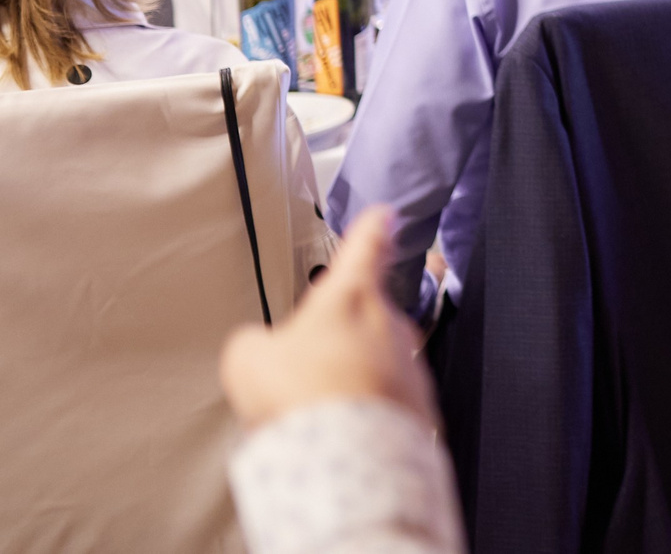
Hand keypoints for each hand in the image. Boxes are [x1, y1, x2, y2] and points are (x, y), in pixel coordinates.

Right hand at [220, 207, 437, 430]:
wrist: (349, 456)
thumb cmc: (303, 396)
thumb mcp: (248, 360)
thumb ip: (254, 343)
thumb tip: (257, 347)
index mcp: (351, 297)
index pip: (364, 248)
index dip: (371, 229)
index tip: (384, 213)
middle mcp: (390, 323)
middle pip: (366, 317)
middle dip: (341, 336)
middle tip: (309, 367)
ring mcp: (411, 364)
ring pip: (377, 363)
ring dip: (353, 380)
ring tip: (318, 412)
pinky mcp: (421, 405)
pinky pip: (388, 403)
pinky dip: (367, 414)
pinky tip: (341, 433)